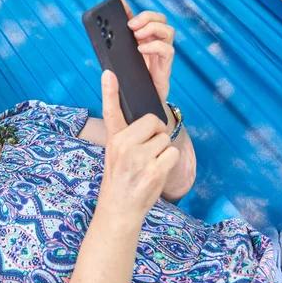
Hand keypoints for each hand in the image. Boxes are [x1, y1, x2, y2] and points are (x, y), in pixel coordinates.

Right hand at [98, 70, 179, 216]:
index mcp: (113, 139)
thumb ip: (127, 135)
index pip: (111, 110)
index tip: (109, 73)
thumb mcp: (115, 153)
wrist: (119, 209)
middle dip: (156, 133)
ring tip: (149, 164)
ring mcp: (139, 158)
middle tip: (148, 149)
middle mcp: (124, 146)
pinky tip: (157, 171)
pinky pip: (172, 153)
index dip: (109, 90)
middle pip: (153, 121)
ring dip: (163, 151)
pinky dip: (169, 162)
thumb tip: (149, 121)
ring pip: (165, 138)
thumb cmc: (120, 178)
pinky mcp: (154, 170)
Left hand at [117, 0, 174, 102]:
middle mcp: (153, 43)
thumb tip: (102, 34)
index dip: (130, 8)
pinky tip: (141, 49)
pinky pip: (167, 49)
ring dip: (152, 28)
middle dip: (146, 16)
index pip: (140, 18)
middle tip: (131, 24)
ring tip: (137, 36)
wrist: (140, 104)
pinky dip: (154, 46)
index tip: (119, 1)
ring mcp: (161, 53)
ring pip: (167, 29)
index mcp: (141, 39)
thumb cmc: (130, 82)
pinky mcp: (165, 66)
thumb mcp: (118, 61)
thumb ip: (114, 47)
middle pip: (159, 18)